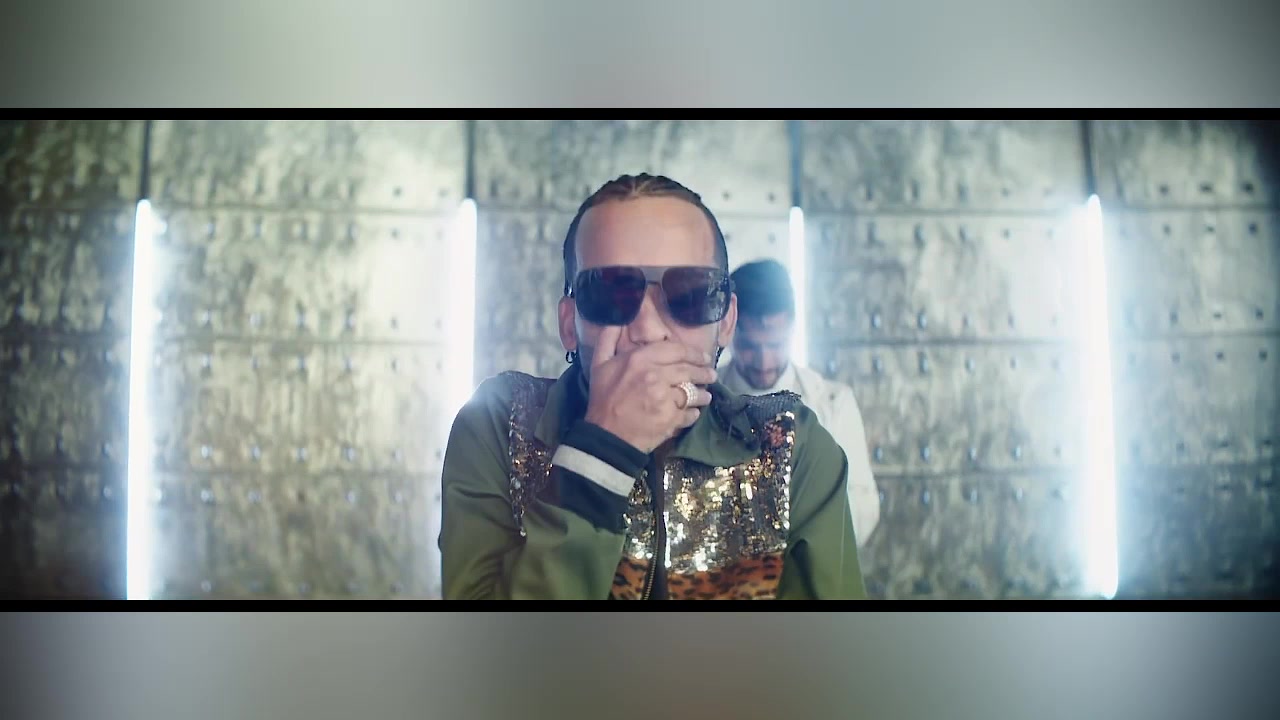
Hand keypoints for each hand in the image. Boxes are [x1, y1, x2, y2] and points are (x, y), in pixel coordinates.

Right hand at [582, 325, 716, 453]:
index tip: (703, 357)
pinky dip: (693, 414)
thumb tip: (617, 321)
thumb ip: (608, 340)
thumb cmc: (603, 399)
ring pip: (692, 392)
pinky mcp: (670, 419)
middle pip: (688, 370)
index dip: (693, 353)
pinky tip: (694, 413)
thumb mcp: (599, 365)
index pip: (676, 350)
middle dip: (704, 372)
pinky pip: (689, 413)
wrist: (605, 436)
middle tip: (711, 375)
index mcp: (640, 359)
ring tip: (706, 396)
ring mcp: (664, 398)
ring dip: (702, 394)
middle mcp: (655, 375)